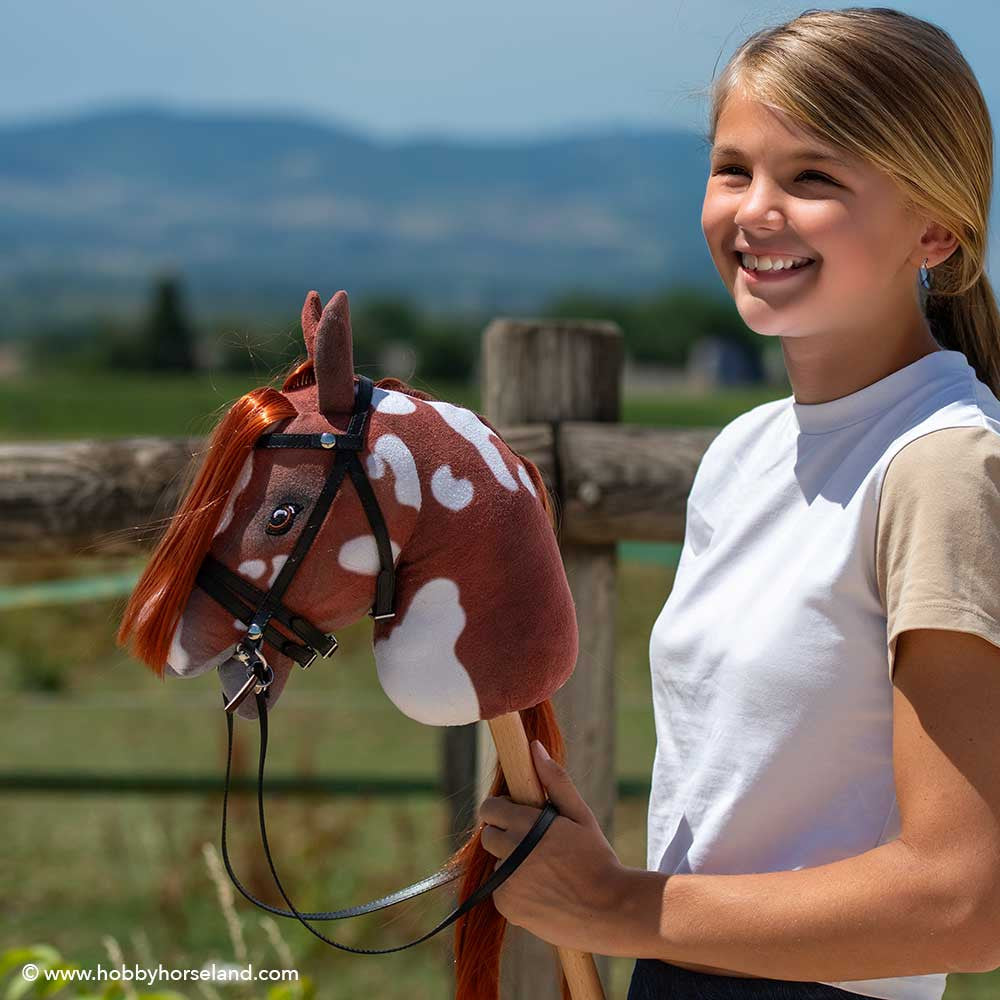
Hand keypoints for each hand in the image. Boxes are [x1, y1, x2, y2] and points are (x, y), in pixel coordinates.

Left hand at [478, 739, 629, 953]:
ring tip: (543, 870)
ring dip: (511, 864)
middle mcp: (511, 852)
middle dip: (505, 835)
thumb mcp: (580, 815)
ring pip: (496, 864)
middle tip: (532, 843)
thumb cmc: (597, 857)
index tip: (518, 815)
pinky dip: (515, 889)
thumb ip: (555, 781)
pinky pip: (501, 891)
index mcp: (526, 825)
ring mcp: (507, 882)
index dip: (502, 810)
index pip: (490, 808)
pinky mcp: (509, 907)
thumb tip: (534, 747)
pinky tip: (542, 890)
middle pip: (489, 836)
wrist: (610, 910)